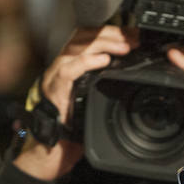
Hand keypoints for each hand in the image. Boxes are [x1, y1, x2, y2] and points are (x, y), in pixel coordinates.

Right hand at [15, 26, 138, 180]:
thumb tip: (130, 78)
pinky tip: (103, 60)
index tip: (133, 35)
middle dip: (110, 33)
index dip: (110, 32)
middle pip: (84, 37)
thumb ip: (105, 86)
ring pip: (77, 47)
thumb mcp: (92, 101)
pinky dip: (86, 62)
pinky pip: (68, 70)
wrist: (50, 151)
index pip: (89, 38)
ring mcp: (56, 76)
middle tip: (133, 38)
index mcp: (71, 66)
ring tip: (124, 46)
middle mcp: (61, 67)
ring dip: (103, 43)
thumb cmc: (70, 128)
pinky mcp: (54, 91)